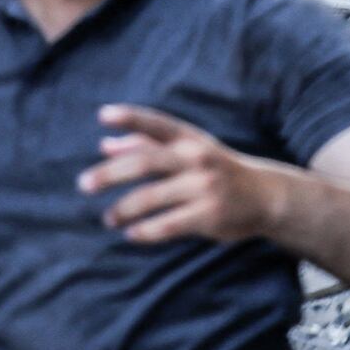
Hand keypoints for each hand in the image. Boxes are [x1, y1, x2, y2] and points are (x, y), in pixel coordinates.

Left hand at [78, 104, 280, 243]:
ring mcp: (204, 187)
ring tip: (108, 218)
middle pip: (145, 162)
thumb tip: (105, 144)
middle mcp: (196, 159)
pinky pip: (168, 225)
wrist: (265, 196)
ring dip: (123, 209)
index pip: (157, 124)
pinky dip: (145, 231)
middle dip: (110, 173)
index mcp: (190, 139)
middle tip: (83, 185)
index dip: (130, 117)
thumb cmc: (216, 169)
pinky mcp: (209, 215)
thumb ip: (146, 144)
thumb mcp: (189, 150)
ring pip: (151, 197)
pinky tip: (131, 234)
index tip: (103, 115)